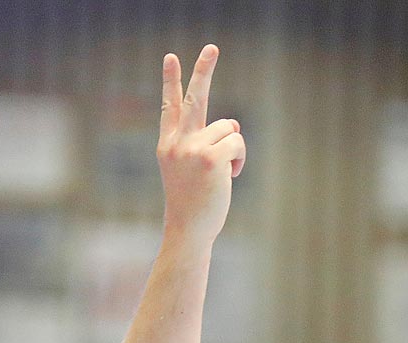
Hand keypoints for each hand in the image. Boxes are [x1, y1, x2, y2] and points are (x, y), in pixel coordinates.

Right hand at [158, 45, 246, 245]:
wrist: (188, 230)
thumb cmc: (193, 205)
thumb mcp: (191, 171)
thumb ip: (205, 144)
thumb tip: (231, 124)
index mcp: (168, 144)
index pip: (169, 106)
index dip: (170, 81)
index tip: (170, 57)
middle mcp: (177, 142)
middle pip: (195, 98)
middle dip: (204, 70)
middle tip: (212, 47)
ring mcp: (192, 148)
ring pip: (228, 128)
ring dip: (234, 149)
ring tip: (224, 173)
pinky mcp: (211, 157)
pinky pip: (237, 142)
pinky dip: (239, 159)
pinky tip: (231, 176)